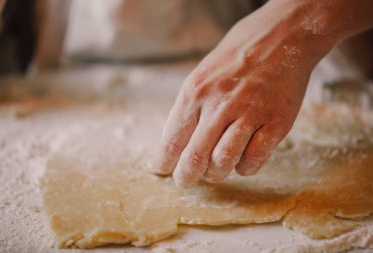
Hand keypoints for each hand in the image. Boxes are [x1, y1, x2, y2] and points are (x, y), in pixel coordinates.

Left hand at [153, 0, 334, 187]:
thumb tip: (177, 141)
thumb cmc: (237, 56)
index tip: (163, 170)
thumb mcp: (202, 74)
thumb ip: (190, 107)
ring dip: (215, 174)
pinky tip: (242, 160)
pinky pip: (253, 161)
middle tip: (185, 181)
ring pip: (223, 163)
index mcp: (196, 92)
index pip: (172, 139)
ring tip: (215, 171)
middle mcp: (220, 105)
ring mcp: (249, 114)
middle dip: (185, 177)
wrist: (282, 36)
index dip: (164, 161)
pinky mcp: (275, 123)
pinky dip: (244, 168)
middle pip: (194, 158)